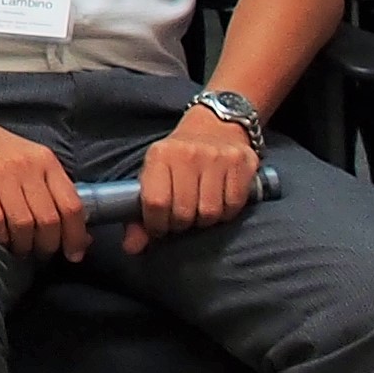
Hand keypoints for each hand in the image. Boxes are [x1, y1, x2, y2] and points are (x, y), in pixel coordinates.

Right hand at [0, 108, 89, 261]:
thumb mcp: (29, 159)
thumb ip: (52, 191)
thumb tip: (80, 235)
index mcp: (45, 160)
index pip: (72, 205)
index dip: (76, 236)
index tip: (73, 254)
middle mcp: (26, 166)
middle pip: (49, 220)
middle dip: (47, 246)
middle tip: (40, 253)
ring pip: (24, 225)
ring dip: (23, 245)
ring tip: (19, 249)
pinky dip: (0, 237)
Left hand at [129, 107, 261, 244]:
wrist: (216, 124)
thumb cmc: (179, 156)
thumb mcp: (154, 174)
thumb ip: (139, 213)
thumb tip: (131, 248)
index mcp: (160, 155)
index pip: (155, 201)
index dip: (156, 224)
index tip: (159, 229)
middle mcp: (188, 155)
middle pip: (184, 212)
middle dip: (180, 225)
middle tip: (180, 221)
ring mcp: (217, 158)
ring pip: (210, 212)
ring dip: (204, 221)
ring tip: (198, 212)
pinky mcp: (242, 164)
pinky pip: (234, 206)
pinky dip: (226, 214)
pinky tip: (219, 204)